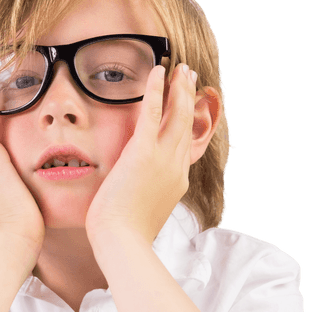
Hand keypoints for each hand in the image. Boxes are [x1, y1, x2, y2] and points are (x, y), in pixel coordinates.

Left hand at [85, 62, 197, 245]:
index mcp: (176, 182)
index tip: (189, 107)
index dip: (188, 123)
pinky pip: (152, 114)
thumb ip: (146, 196)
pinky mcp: (144, 154)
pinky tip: (158, 72)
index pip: (185, 146)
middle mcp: (176, 168)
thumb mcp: (143, 212)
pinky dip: (157, 91)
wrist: (122, 242)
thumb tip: (137, 193)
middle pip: (187, 125)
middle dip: (189, 99)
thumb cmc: (124, 235)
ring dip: (179, 90)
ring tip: (180, 69)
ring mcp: (163, 159)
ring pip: (177, 116)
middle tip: (189, 77)